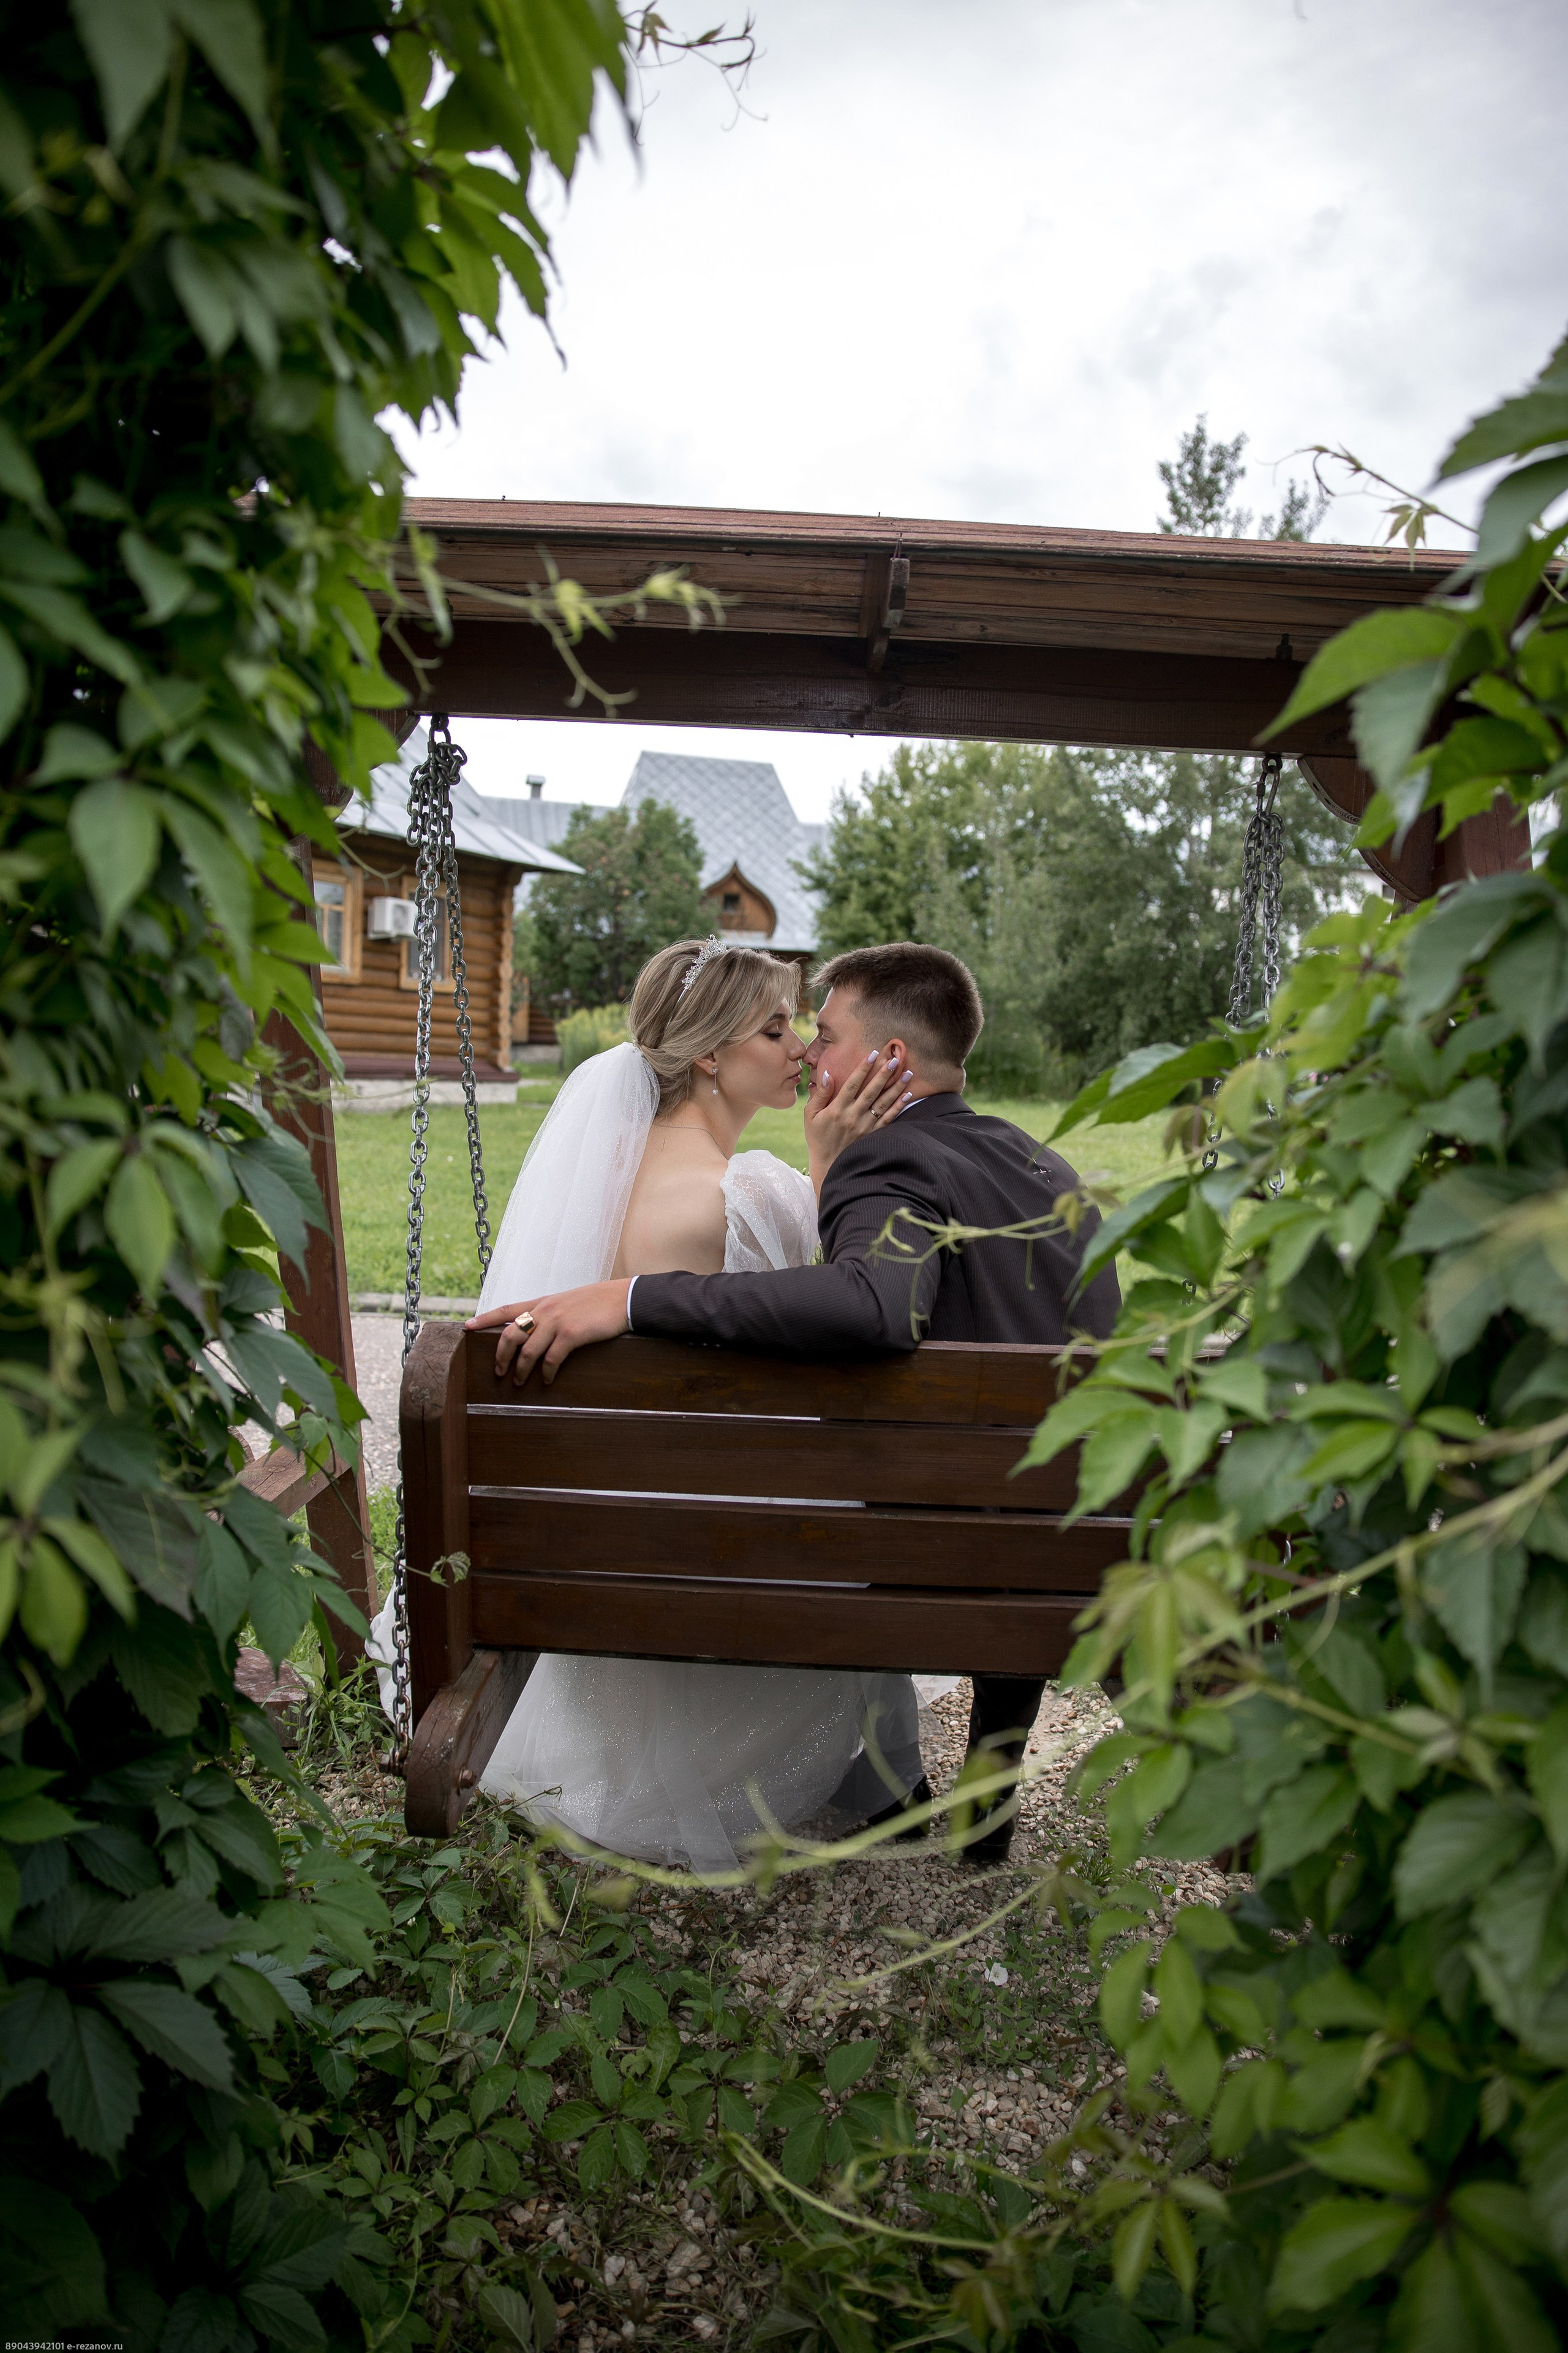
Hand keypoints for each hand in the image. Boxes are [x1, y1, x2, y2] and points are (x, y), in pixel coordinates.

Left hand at [466, 1280, 632, 1384]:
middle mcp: (545, 1310)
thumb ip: (551, 1313)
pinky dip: (546, 1372)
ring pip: (527, 1350)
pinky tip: (547, 1380)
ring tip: (519, 1382)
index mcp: (542, 1302)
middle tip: (498, 1372)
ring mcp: (557, 1321)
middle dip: (500, 1355)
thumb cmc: (598, 1302)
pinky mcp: (571, 1334)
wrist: (623, 1299)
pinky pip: (551, 1358)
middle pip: (510, 1333)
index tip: (467, 1326)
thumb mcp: (568, 1302)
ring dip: (520, 1370)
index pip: (506, 1309)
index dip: (485, 1318)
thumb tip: (538, 1330)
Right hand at [804, 1049, 913, 1191]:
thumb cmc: (818, 1137)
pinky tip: (907, 1095)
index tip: (873, 1054)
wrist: (829, 1165)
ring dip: (896, 1087)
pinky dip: (899, 1107)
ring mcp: (865, 1127)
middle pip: (871, 1091)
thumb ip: (820, 1094)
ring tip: (907, 1073)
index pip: (852, 1084)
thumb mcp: (810, 1115)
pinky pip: (889, 1119)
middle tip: (895, 1059)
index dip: (863, 1068)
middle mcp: (852, 1117)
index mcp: (836, 1109)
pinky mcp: (873, 1135)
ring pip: (883, 1103)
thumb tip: (826, 1074)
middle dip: (884, 1074)